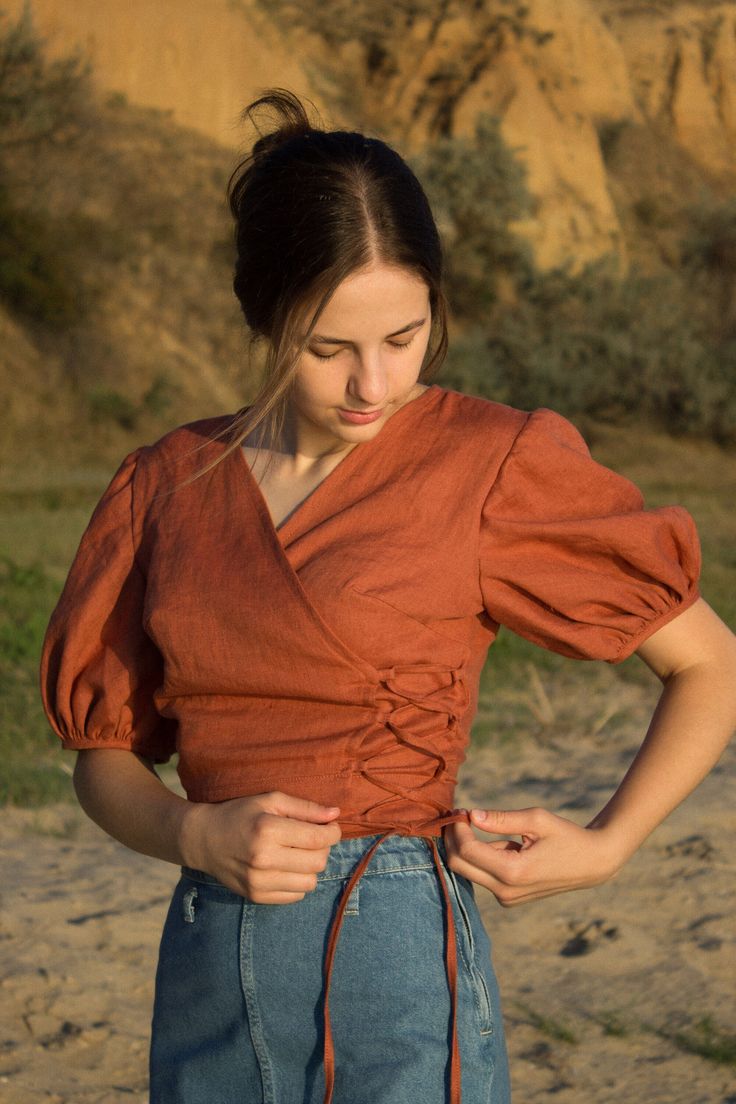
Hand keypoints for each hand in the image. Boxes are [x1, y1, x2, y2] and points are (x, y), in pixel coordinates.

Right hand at [180, 790, 341, 903]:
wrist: (204, 840)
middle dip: (323, 849)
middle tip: (313, 839)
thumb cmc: (240, 814)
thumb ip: (305, 807)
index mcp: (268, 830)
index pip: (318, 839)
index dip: (332, 833)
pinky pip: (295, 896)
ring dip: (311, 868)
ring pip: (310, 883)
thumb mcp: (270, 800)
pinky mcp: (256, 896)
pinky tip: (286, 867)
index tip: (331, 827)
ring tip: (299, 854)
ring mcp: (259, 882)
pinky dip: (297, 882)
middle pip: (318, 862)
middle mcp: (264, 859)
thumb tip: (335, 814)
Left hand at [444, 807, 624, 907]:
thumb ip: (501, 819)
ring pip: (468, 872)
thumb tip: (471, 815)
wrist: (591, 864)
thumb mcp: (536, 820)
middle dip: (452, 839)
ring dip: (467, 847)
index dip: (457, 828)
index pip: (466, 851)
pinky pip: (483, 876)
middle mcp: (505, 891)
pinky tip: (503, 844)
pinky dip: (482, 857)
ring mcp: (507, 898)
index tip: (461, 810)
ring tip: (484, 824)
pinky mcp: (509, 899)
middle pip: (458, 866)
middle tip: (459, 816)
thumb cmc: (566, 836)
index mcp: (513, 871)